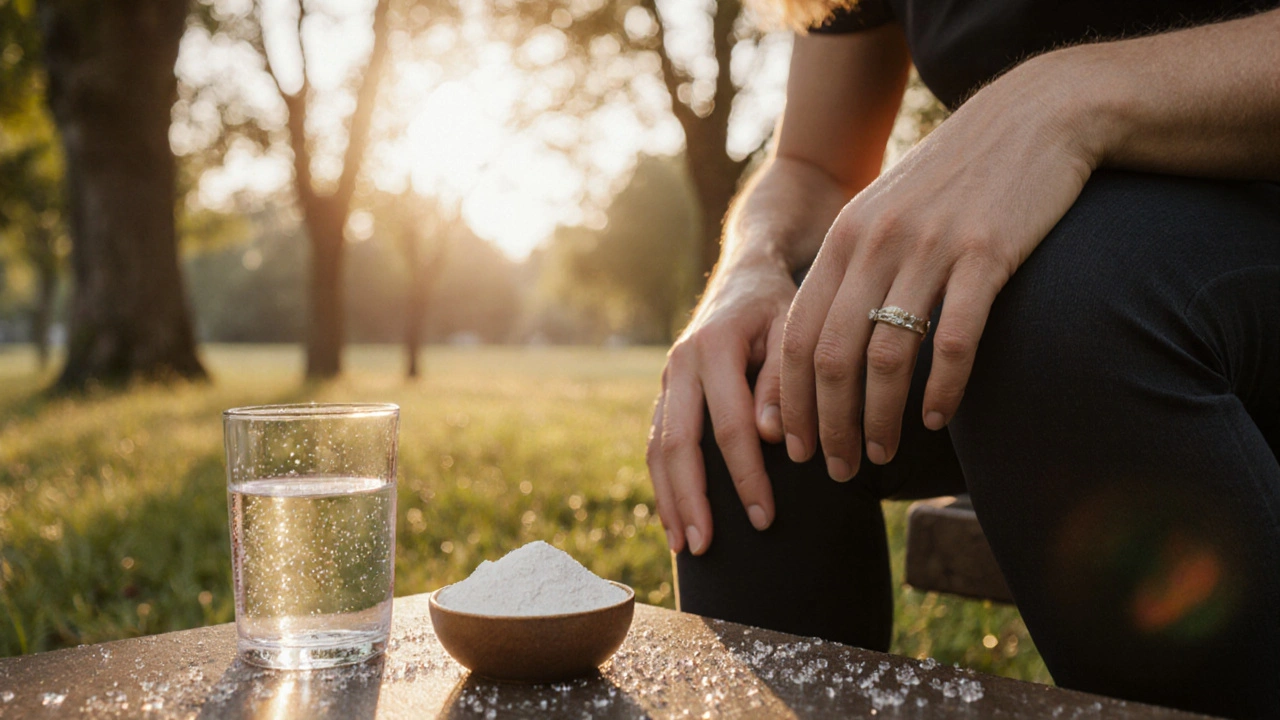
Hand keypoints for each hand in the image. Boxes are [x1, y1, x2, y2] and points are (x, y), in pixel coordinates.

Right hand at [648, 262, 795, 554]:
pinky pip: (657, 445)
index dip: (745, 475)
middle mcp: (679, 365)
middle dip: (691, 500)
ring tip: (685, 548)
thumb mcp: (793, 328)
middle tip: (707, 548)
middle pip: (676, 444)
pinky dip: (664, 485)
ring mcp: (667, 381)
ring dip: (669, 500)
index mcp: (712, 348)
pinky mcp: (666, 394)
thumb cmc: (780, 305)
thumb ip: (783, 379)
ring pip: (657, 449)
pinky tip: (675, 520)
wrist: (745, 276)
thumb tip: (770, 436)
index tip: (765, 517)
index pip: (727, 425)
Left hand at [779, 56, 1098, 479]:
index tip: (794, 446)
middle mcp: (874, 244)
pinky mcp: (986, 253)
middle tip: (835, 469)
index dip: (790, 400)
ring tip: (880, 456)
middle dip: (827, 424)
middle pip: (831, 356)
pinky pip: (954, 339)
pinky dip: (941, 388)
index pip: (796, 336)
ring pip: (887, 356)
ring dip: (879, 419)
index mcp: (843, 238)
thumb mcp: (887, 214)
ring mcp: (929, 248)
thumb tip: (829, 343)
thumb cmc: (955, 179)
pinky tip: (937, 418)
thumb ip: (854, 269)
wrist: (1034, 116)